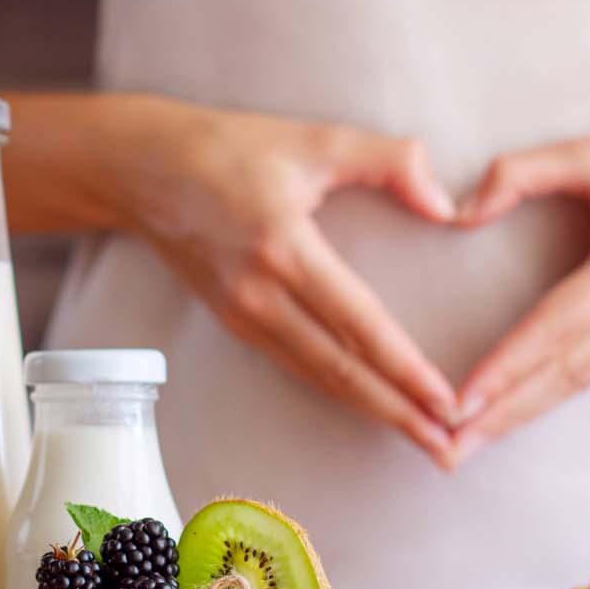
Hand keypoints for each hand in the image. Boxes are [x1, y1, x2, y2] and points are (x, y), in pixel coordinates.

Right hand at [108, 100, 461, 459]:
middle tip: (449, 450)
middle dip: (399, 413)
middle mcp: (259, 294)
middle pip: (341, 370)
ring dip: (372, 411)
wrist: (141, 169)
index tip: (448, 402)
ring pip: (318, 376)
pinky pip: (295, 364)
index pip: (359, 324)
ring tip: (420, 438)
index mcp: (284, 248)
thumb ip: (390, 161)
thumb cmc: (228, 148)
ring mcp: (241, 314)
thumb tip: (446, 206)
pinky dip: (338, 391)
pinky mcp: (232, 321)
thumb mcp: (314, 139)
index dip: (406, 370)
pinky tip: (369, 404)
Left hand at [447, 100, 589, 463]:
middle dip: (504, 414)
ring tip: (473, 442)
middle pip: (565, 373)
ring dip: (525, 413)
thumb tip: (462, 211)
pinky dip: (554, 393)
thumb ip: (523, 173)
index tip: (460, 401)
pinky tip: (520, 410)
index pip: (556, 329)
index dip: (506, 367)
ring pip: (581, 380)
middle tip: (449, 449)